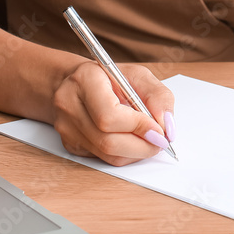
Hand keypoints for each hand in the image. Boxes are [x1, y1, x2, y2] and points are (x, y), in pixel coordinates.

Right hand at [51, 61, 174, 166]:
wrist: (78, 83)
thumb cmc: (109, 77)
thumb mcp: (138, 75)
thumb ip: (158, 97)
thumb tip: (168, 127)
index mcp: (85, 80)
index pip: (109, 115)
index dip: (138, 126)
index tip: (159, 130)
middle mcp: (69, 104)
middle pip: (108, 141)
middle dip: (142, 145)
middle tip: (160, 141)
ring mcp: (66, 127)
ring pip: (107, 154)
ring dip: (136, 152)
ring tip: (149, 140)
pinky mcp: (70, 144)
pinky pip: (103, 158)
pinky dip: (124, 154)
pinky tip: (132, 141)